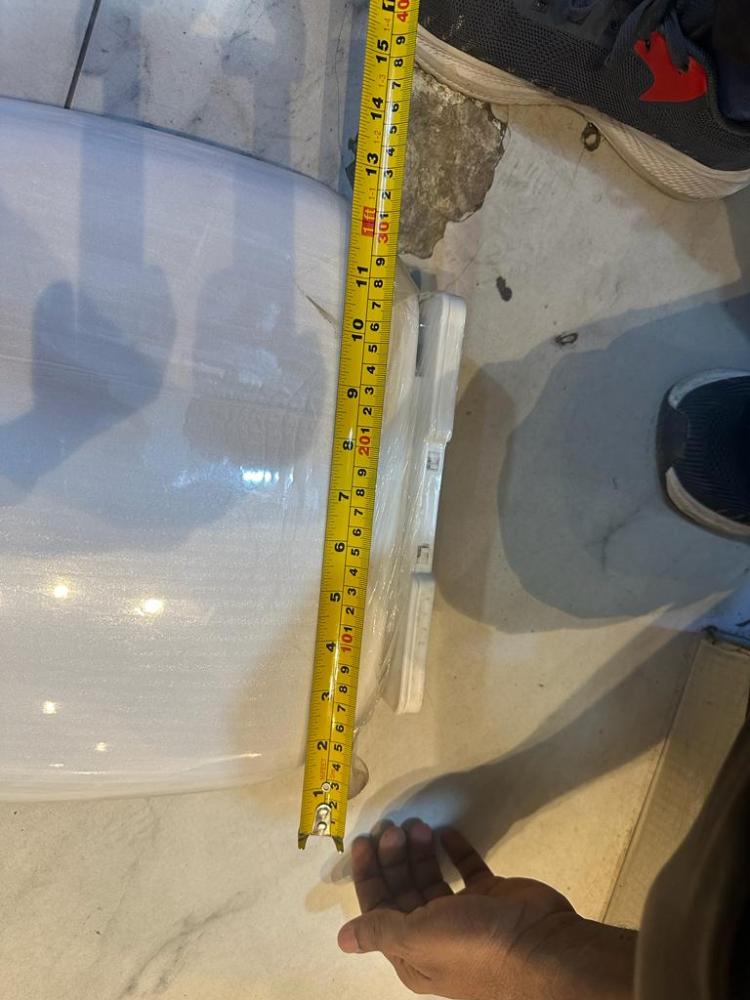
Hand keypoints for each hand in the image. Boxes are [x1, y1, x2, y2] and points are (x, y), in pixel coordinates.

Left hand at [338, 820, 635, 999]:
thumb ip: (380, 930)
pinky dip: (455, 850)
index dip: (370, 876)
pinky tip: (447, 832)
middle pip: (404, 891)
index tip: (365, 840)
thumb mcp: (417, 938)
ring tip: (418, 825)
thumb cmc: (472, 944)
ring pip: (432, 878)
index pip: (378, 910)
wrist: (541, 945)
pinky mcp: (491, 896)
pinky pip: (466, 869)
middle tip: (395, 827)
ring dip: (420, 852)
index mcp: (412, 954)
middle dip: (395, 858)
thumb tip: (341, 940)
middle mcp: (435, 935)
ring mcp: (465, 915)